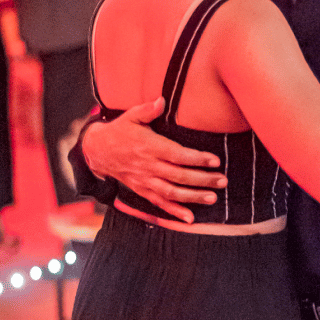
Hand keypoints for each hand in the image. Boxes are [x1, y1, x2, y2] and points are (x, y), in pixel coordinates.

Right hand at [83, 97, 226, 222]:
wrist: (98, 151)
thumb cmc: (119, 131)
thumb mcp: (131, 116)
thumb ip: (148, 110)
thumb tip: (162, 101)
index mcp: (149, 146)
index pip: (177, 155)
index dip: (197, 159)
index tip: (214, 160)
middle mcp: (148, 166)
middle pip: (179, 176)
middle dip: (202, 180)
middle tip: (222, 181)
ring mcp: (145, 181)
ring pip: (172, 192)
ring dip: (193, 197)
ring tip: (212, 197)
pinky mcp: (142, 190)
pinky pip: (160, 203)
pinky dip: (175, 212)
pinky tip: (190, 218)